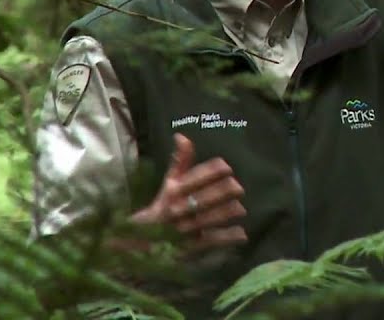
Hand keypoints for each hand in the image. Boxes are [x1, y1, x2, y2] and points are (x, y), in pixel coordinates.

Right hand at [130, 133, 247, 250]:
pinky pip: (216, 240)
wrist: (141, 244)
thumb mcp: (169, 183)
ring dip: (233, 210)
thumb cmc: (162, 207)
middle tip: (237, 189)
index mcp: (174, 190)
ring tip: (239, 208)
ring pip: (216, 216)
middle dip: (229, 189)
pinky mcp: (193, 247)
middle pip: (211, 195)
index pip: (199, 175)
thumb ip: (180, 161)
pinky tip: (241, 232)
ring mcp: (186, 229)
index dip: (217, 169)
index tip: (227, 169)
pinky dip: (231, 236)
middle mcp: (179, 208)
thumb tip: (181, 135)